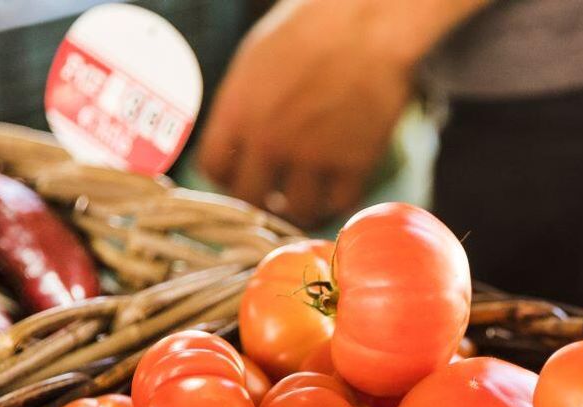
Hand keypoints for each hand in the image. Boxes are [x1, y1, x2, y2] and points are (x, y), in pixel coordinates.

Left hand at [200, 0, 421, 224]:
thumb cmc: (313, 27)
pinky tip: (336, 190)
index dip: (226, 177)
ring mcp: (313, 155)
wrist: (369, 21)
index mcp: (238, 109)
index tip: (240, 176)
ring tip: (307, 197)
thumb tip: (239, 138)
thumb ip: (243, 103)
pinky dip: (337, 202)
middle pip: (250, 199)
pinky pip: (340, 203)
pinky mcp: (354, 163)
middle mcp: (270, 138)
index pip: (213, 168)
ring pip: (297, 210)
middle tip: (273, 196)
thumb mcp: (257, 59)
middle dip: (259, 200)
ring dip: (299, 207)